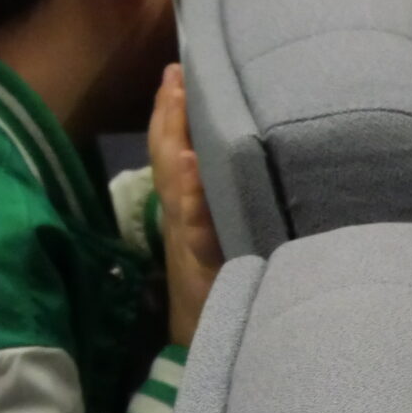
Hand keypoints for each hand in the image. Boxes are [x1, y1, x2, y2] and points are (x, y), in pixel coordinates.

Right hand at [150, 65, 221, 347]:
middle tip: (177, 72)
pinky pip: (195, 228)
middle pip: (170, 154)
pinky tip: (195, 170)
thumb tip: (241, 167)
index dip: (175, 112)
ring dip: (177, 140)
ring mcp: (188, 239)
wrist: (211, 342)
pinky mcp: (201, 264)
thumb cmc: (225, 286)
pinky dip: (192, 198)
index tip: (180, 71)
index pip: (178, 150)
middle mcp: (184, 216)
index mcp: (190, 207)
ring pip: (176, 183)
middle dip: (171, 112)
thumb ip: (230, 202)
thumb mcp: (229, 236)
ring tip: (179, 98)